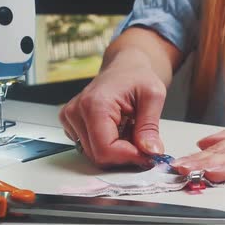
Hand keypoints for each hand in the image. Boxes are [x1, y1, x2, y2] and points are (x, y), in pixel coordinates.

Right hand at [59, 50, 165, 167]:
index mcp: (95, 104)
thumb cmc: (138, 76)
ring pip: (95, 154)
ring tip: (130, 128)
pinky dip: (109, 145)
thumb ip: (150, 127)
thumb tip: (151, 152)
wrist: (125, 67)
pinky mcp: (71, 124)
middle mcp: (77, 112)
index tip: (149, 155)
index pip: (105, 149)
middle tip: (143, 139)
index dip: (129, 157)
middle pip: (99, 155)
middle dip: (126, 154)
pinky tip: (119, 129)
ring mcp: (71, 118)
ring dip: (118, 149)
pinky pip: (91, 148)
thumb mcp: (153, 96)